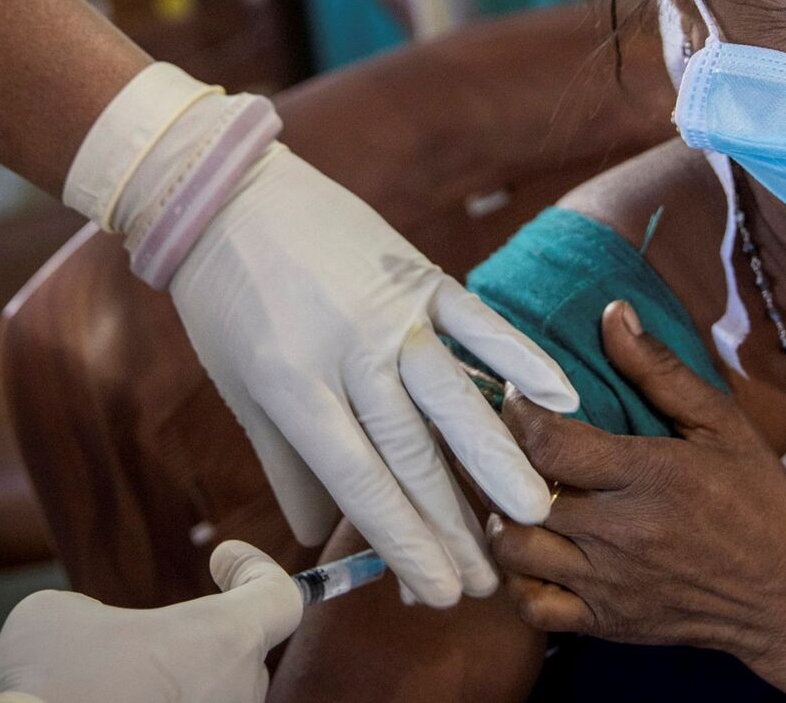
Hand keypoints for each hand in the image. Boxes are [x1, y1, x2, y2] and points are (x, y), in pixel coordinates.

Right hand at [0, 541, 300, 702]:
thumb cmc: (45, 685)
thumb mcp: (59, 614)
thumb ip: (99, 615)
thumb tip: (98, 635)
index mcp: (221, 639)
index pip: (282, 598)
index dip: (256, 571)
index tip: (224, 558)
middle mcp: (235, 692)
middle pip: (241, 653)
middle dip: (198, 639)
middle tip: (142, 635)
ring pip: (210, 694)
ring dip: (174, 682)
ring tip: (112, 682)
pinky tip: (111, 700)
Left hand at [172, 145, 578, 605]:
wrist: (226, 194)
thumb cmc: (228, 300)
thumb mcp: (241, 388)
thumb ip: (288, 464)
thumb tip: (317, 537)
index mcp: (293, 387)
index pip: (360, 482)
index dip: (404, 543)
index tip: (438, 591)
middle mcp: (347, 353)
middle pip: (413, 454)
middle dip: (455, 525)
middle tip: (491, 579)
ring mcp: (390, 311)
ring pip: (454, 397)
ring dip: (499, 459)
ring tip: (534, 512)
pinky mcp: (419, 273)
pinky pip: (478, 323)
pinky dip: (522, 358)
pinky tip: (559, 400)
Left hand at [487, 301, 785, 667]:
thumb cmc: (760, 503)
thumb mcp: (724, 425)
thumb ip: (662, 371)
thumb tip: (613, 314)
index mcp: (648, 476)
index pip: (549, 442)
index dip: (517, 414)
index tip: (517, 398)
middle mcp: (620, 533)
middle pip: (518, 496)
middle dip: (497, 463)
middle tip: (497, 443)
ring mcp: (609, 584)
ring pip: (514, 552)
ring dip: (502, 521)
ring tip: (513, 497)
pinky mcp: (606, 623)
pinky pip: (533, 609)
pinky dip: (518, 582)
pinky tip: (533, 553)